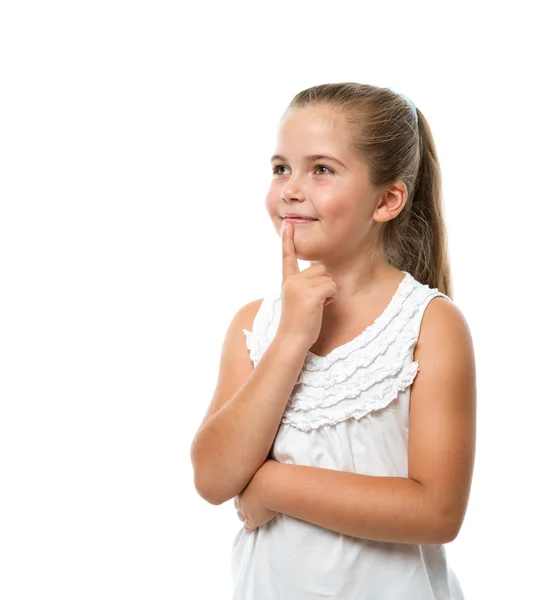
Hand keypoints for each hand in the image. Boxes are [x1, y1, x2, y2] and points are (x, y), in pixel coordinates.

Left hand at [234, 459, 278, 532]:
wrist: (272, 485)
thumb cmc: (272, 469)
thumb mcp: (267, 459)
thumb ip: (265, 458)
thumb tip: (266, 447)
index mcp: (244, 481)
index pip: (240, 487)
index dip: (244, 489)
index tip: (248, 488)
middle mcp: (242, 494)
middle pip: (238, 500)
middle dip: (240, 501)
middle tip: (245, 501)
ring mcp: (246, 507)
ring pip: (241, 513)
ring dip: (243, 514)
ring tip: (245, 515)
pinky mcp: (252, 519)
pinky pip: (248, 525)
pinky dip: (249, 527)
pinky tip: (250, 528)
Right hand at [277, 219, 336, 350]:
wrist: (292, 339)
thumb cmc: (299, 323)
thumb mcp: (298, 299)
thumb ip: (305, 285)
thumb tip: (322, 273)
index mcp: (288, 281)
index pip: (287, 257)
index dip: (287, 240)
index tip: (287, 224)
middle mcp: (292, 280)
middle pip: (321, 269)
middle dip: (324, 285)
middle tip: (313, 303)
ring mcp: (300, 286)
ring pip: (328, 278)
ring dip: (328, 293)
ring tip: (315, 307)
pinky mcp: (311, 294)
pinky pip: (332, 287)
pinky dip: (331, 299)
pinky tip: (319, 309)